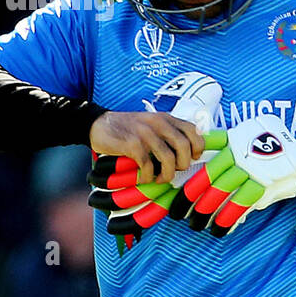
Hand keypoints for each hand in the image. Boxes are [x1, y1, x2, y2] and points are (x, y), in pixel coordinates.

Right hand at [87, 130, 225, 234]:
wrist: (98, 124)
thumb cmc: (128, 129)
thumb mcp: (151, 124)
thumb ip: (168, 133)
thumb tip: (188, 154)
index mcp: (165, 118)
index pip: (192, 130)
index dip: (197, 147)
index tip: (192, 158)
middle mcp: (157, 123)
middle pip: (184, 146)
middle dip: (182, 164)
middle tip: (174, 171)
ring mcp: (144, 132)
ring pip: (168, 158)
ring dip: (166, 174)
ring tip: (159, 178)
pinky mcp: (131, 143)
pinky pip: (147, 165)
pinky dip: (148, 176)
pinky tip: (144, 178)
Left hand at [168, 114, 295, 236]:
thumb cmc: (273, 152)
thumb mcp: (249, 141)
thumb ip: (225, 150)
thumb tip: (197, 162)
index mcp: (233, 138)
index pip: (201, 147)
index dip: (182, 161)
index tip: (164, 178)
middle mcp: (240, 151)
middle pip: (206, 175)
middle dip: (186, 196)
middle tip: (175, 212)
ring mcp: (252, 166)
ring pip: (220, 191)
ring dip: (204, 211)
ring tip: (194, 224)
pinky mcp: (264, 183)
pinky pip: (240, 203)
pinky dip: (227, 218)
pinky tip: (218, 229)